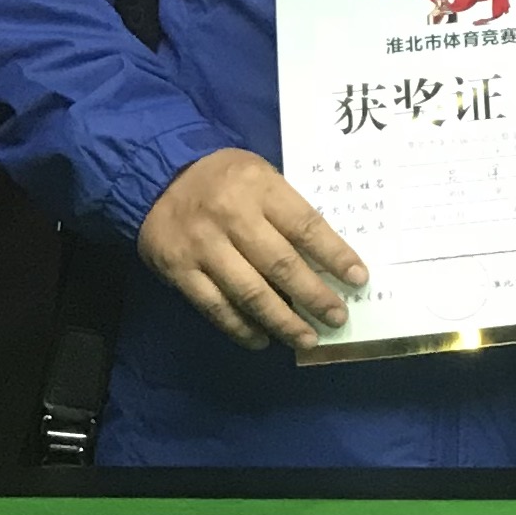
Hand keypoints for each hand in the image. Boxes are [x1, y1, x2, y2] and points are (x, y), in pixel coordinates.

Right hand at [137, 147, 367, 354]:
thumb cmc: (223, 177)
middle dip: (314, 297)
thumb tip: (327, 256)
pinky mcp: (179, 270)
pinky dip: (241, 328)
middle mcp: (232, 217)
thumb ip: (287, 209)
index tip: (358, 279)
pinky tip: (262, 339)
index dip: (335, 256)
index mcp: (260, 188)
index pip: (306, 226)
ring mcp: (203, 246)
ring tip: (307, 339)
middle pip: (282, 265)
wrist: (157, 176)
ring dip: (283, 321)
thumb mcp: (260, 174)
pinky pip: (215, 306)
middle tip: (338, 318)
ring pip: (250, 293)